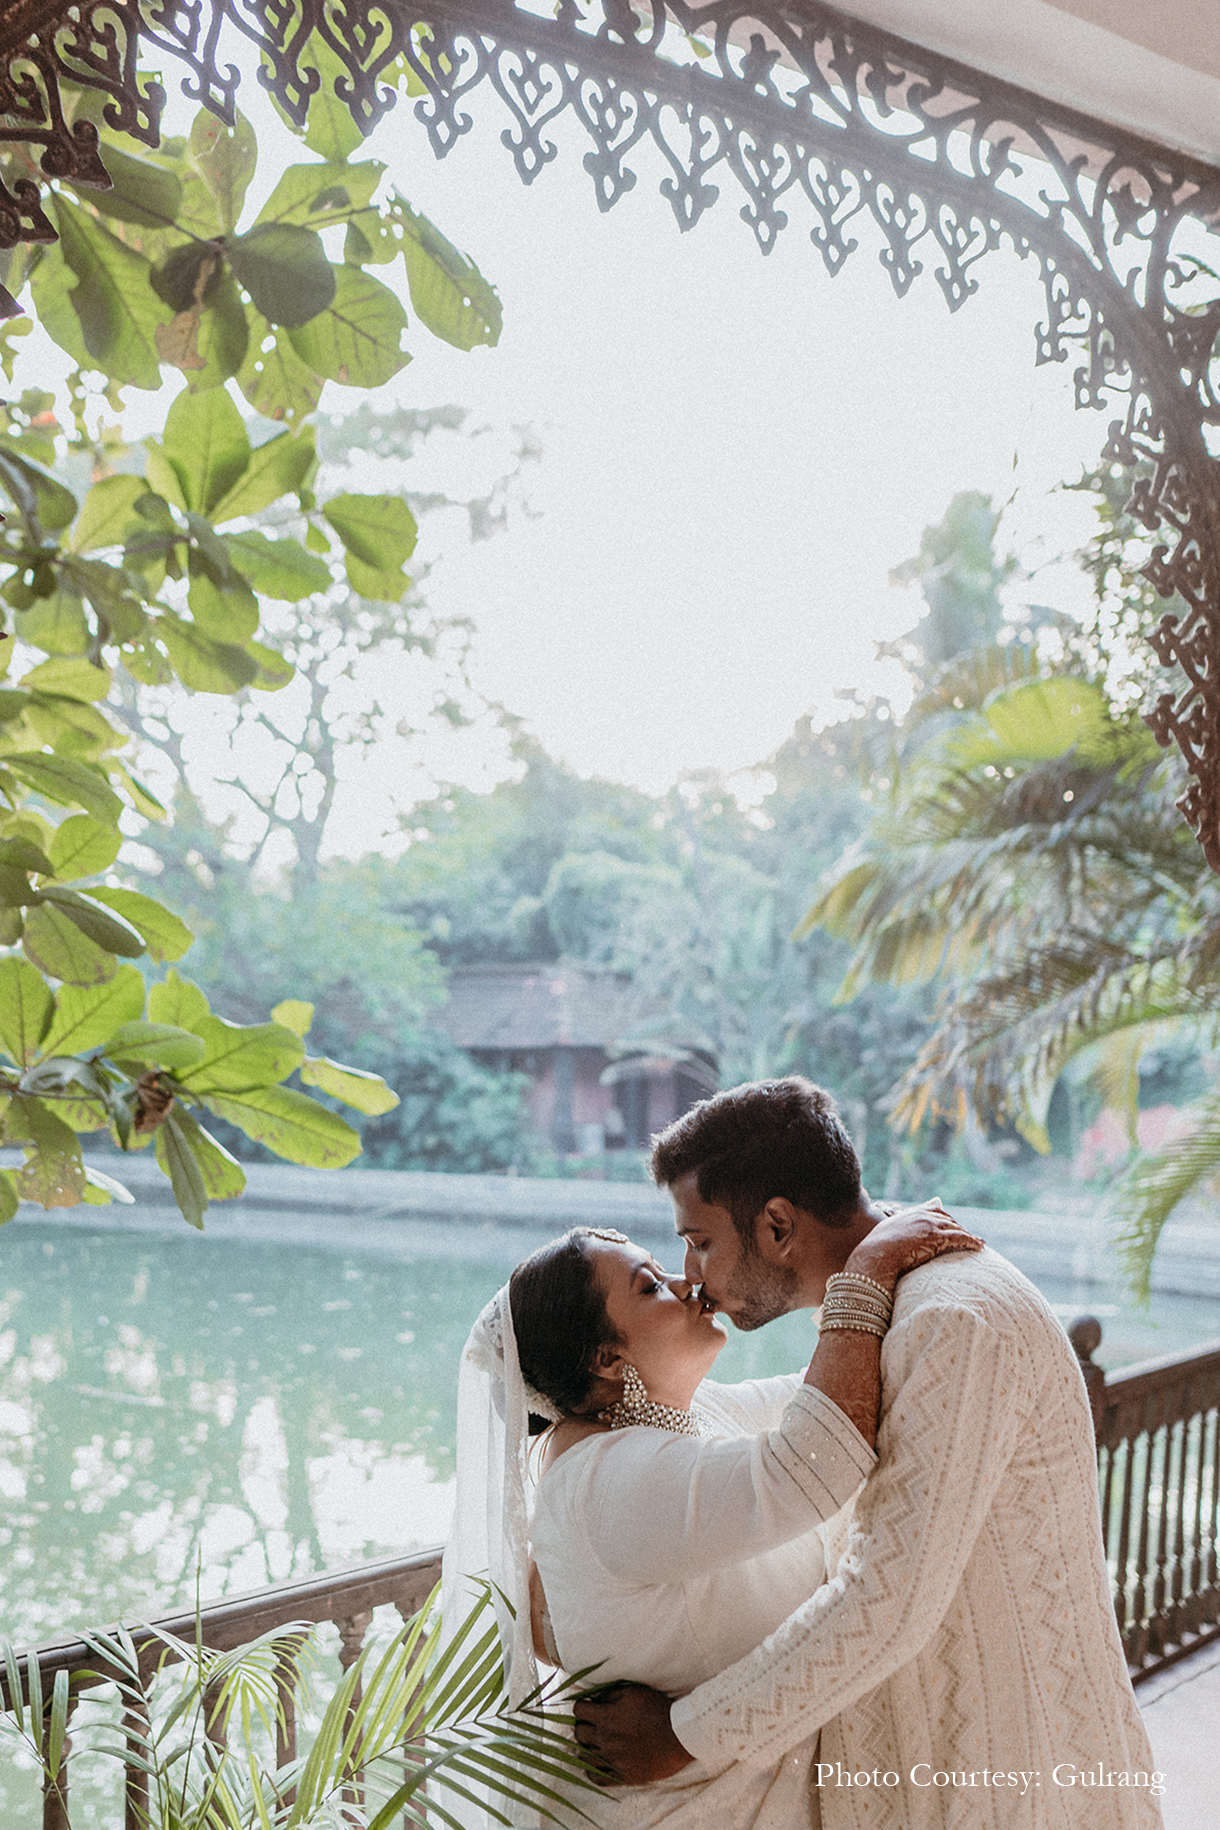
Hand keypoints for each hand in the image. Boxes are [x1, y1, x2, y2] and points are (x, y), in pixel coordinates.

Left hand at [573, 1682, 692, 1786]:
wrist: (678, 1736)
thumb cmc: (657, 1710)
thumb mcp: (634, 1692)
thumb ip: (610, 1694)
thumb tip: (595, 1698)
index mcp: (606, 1717)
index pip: (579, 1710)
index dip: (581, 1706)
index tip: (586, 1707)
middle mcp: (605, 1739)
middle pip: (579, 1733)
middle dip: (582, 1726)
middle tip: (590, 1725)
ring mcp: (612, 1759)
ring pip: (584, 1757)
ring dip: (584, 1749)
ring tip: (590, 1745)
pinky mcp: (622, 1776)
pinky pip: (597, 1778)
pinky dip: (591, 1772)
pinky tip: (594, 1766)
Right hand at [847, 1200, 983, 1292]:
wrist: (875, 1256)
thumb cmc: (875, 1251)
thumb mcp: (883, 1234)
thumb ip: (890, 1230)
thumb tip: (888, 1238)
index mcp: (910, 1213)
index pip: (934, 1210)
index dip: (945, 1218)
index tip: (952, 1224)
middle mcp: (922, 1216)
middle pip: (947, 1218)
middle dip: (959, 1227)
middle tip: (968, 1237)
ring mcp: (930, 1226)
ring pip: (956, 1228)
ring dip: (968, 1235)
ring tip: (978, 1243)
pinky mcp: (936, 1238)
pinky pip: (960, 1238)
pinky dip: (972, 1241)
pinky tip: (979, 1247)